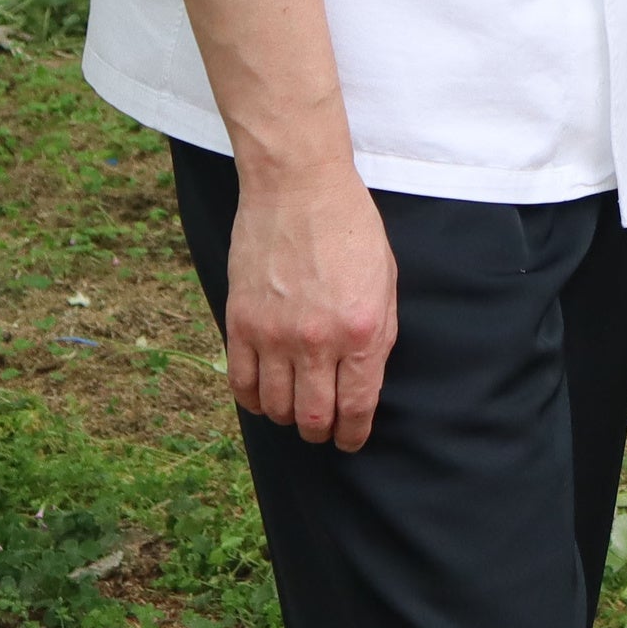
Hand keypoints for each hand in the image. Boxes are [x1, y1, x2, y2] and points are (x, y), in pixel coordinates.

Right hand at [223, 166, 398, 451]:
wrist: (298, 186)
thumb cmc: (350, 227)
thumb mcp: (386, 281)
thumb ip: (379, 335)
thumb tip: (365, 382)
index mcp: (362, 330)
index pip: (356, 407)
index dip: (353, 434)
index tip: (350, 441)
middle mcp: (317, 340)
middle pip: (313, 417)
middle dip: (320, 432)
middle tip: (322, 428)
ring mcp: (274, 334)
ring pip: (276, 407)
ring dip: (287, 416)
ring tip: (295, 406)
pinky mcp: (240, 322)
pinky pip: (240, 383)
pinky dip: (252, 399)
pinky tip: (264, 394)